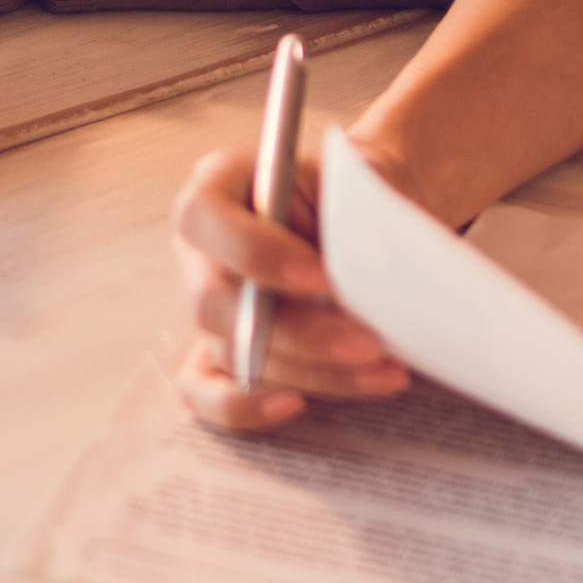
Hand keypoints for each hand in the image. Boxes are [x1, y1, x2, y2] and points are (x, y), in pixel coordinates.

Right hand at [167, 145, 407, 429]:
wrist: (369, 223)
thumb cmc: (358, 191)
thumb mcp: (365, 174)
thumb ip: (363, 194)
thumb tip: (380, 240)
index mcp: (220, 185)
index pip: (202, 216)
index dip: (254, 252)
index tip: (322, 277)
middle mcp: (202, 249)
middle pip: (214, 302)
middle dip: (296, 332)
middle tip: (366, 343)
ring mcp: (210, 306)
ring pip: (233, 354)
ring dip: (309, 371)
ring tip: (380, 369)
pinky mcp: (219, 353)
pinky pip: (207, 393)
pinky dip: (245, 409)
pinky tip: (297, 406)